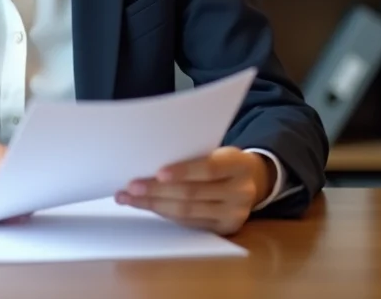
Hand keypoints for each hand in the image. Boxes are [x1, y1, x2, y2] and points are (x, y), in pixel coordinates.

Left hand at [114, 147, 273, 235]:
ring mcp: (234, 214)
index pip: (209, 168)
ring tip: (129, 198)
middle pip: (193, 194)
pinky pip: (188, 224)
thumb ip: (193, 155)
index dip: (183, 171)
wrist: (252, 180)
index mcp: (239, 165)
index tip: (158, 172)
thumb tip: (150, 160)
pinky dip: (165, 214)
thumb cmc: (223, 160)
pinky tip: (147, 206)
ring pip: (187, 212)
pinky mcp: (224, 230)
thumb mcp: (218, 151)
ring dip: (154, 205)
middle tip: (131, 187)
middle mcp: (241, 192)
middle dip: (158, 191)